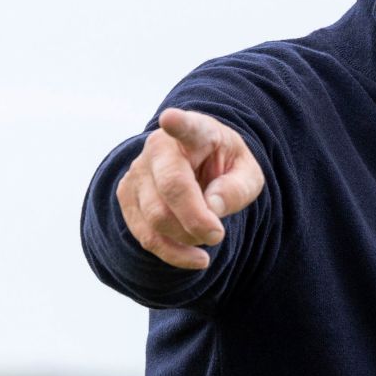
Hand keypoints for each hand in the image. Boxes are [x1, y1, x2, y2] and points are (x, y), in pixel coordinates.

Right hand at [116, 108, 264, 269]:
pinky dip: (171, 253)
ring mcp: (137, 171)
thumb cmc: (226, 167)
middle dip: (196, 220)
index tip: (170, 118)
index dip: (177, 123)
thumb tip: (212, 207)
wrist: (200, 168)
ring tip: (208, 239)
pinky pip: (144, 235)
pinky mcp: (127, 197)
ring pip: (155, 217)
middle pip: (171, 187)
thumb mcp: (248, 174)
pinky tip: (194, 257)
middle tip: (218, 235)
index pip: (186, 126)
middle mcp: (159, 147)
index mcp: (195, 131)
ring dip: (186, 238)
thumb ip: (237, 188)